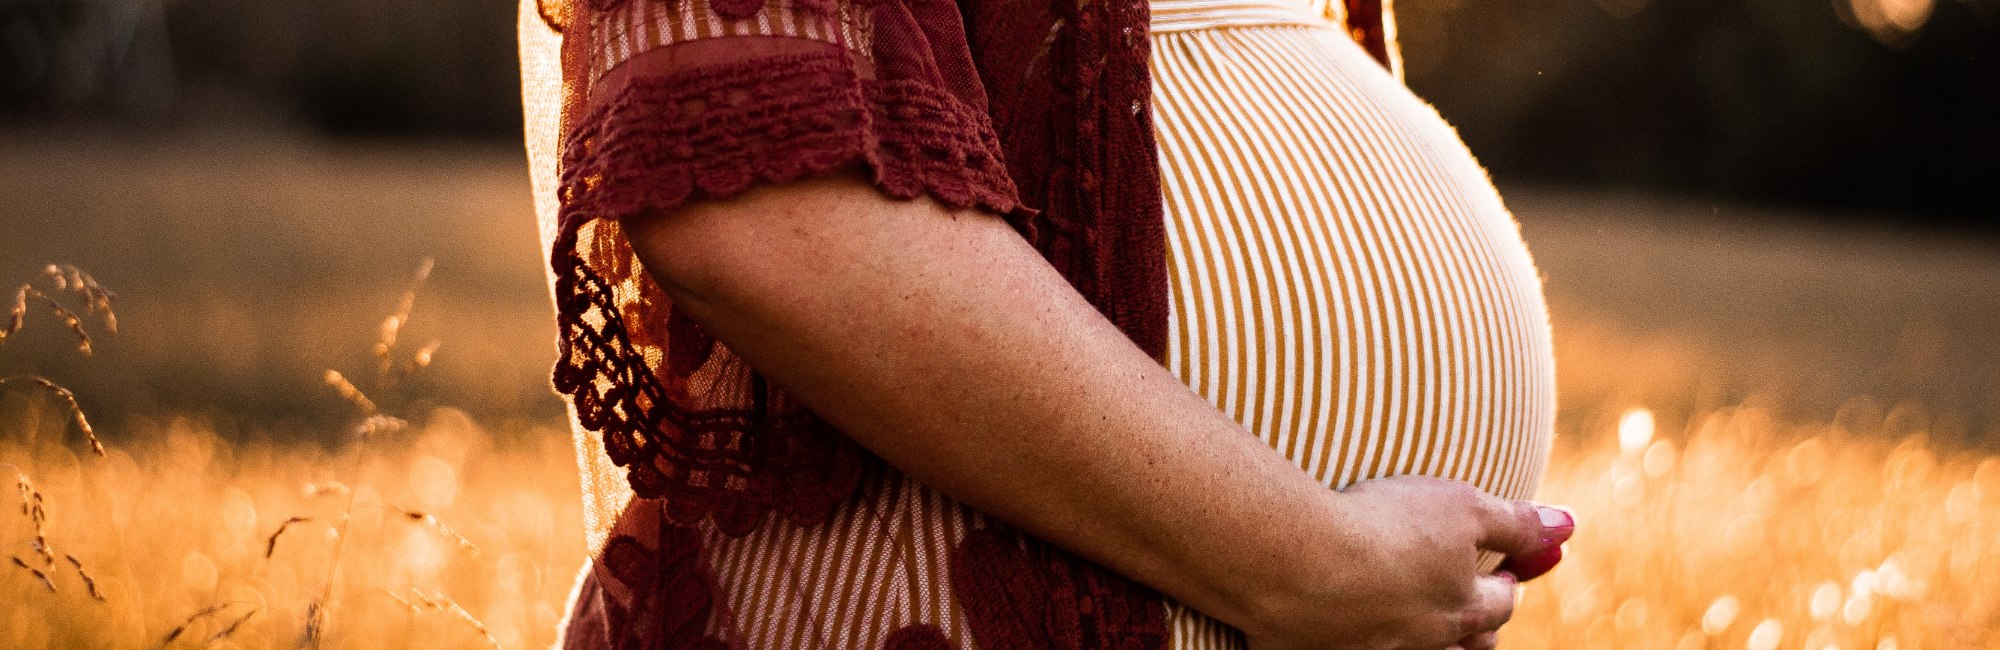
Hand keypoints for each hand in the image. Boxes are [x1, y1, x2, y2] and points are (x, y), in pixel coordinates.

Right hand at [1241, 475, 1574, 649]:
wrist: (1294, 563)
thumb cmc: (1383, 528)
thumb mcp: (1462, 508)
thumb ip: (1516, 521)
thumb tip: (1570, 526)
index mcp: (1460, 606)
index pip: (1500, 600)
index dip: (1506, 581)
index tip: (1506, 568)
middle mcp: (1422, 640)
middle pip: (1464, 643)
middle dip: (1477, 626)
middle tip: (1475, 613)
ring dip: (1427, 638)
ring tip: (1425, 624)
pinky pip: (1354, 648)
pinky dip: (1363, 637)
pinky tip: (1353, 622)